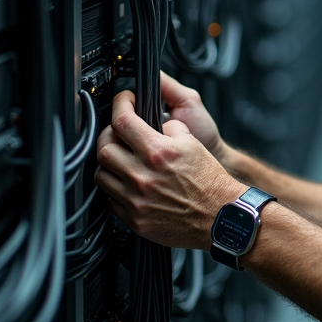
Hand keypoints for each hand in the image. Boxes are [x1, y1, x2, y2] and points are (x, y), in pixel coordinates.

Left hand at [95, 89, 244, 248]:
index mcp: (158, 152)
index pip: (123, 121)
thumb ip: (167, 128)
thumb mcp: (192, 143)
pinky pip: (111, 199)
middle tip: (117, 134)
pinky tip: (129, 184)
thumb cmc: (208, 181)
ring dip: (109, 164)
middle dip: (108, 136)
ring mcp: (136, 199)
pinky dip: (116, 189)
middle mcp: (143, 176)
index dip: (119, 105)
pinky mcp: (135, 219)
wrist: (219, 216)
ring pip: (101, 175)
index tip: (122, 102)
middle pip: (103, 149)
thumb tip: (151, 122)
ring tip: (121, 161)